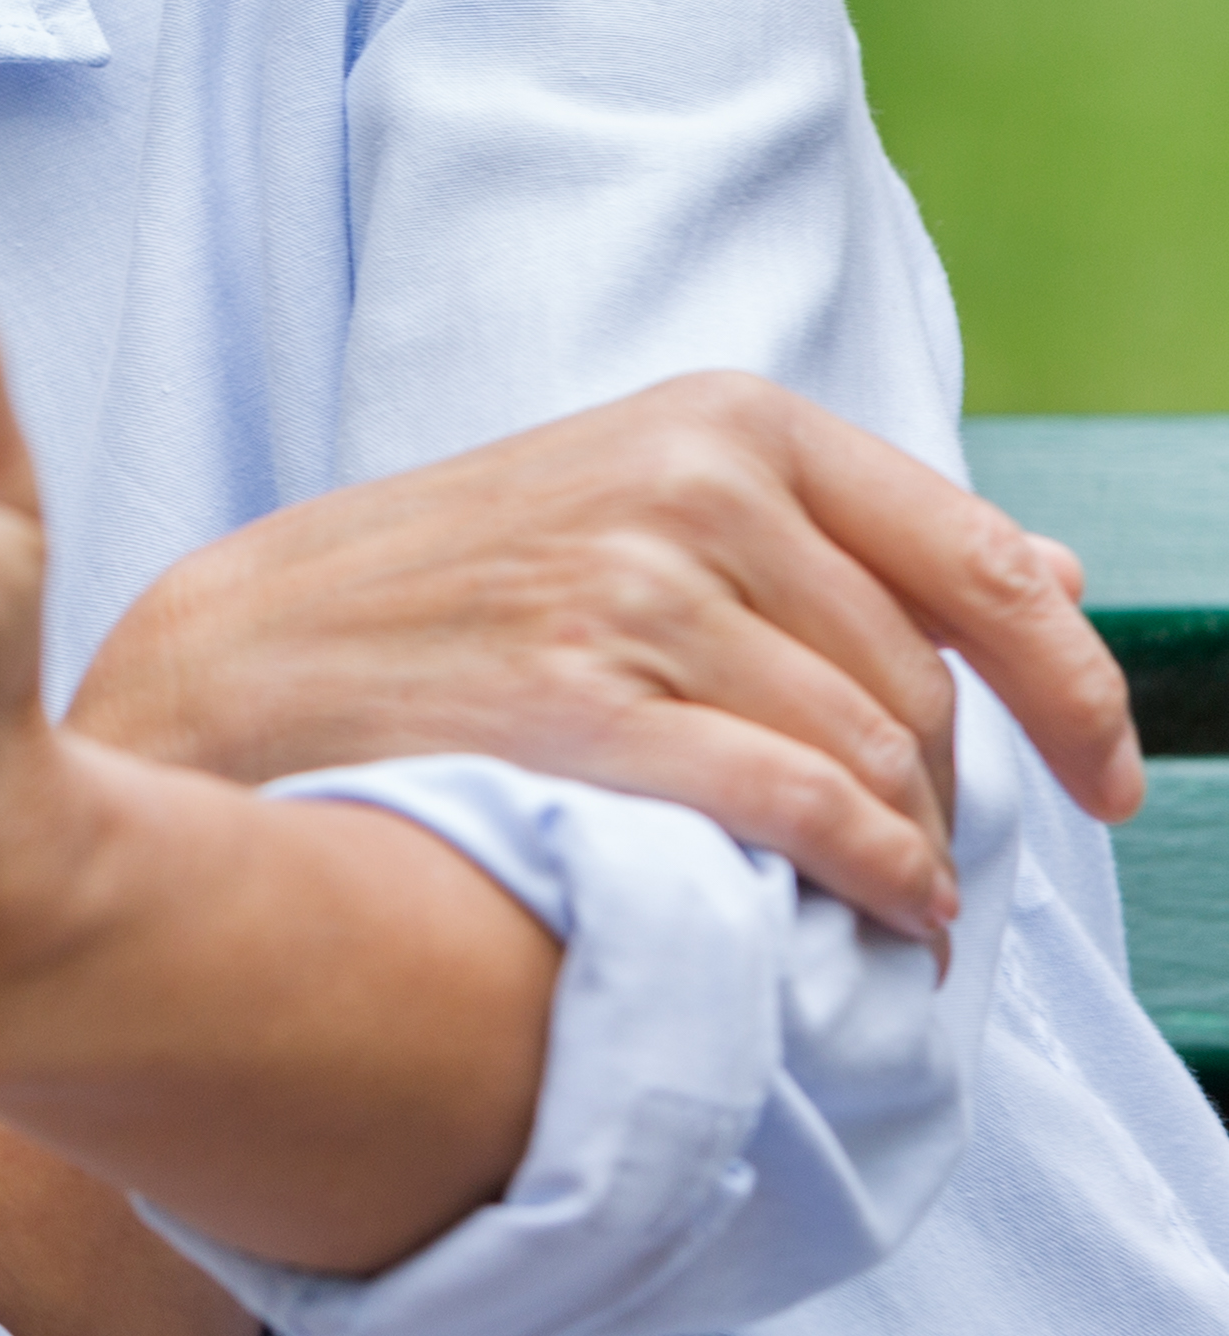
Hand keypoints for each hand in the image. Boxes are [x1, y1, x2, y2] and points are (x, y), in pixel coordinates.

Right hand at [70, 374, 1142, 940]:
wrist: (226, 672)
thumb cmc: (428, 599)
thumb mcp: (618, 496)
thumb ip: (822, 530)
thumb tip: (1056, 577)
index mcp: (717, 422)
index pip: (976, 560)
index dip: (1075, 686)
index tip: (1110, 775)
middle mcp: (689, 492)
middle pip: (923, 682)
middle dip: (942, 790)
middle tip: (901, 855)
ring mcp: (634, 595)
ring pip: (876, 757)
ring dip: (908, 853)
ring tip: (883, 902)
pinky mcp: (587, 709)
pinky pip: (806, 810)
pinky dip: (873, 874)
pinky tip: (878, 912)